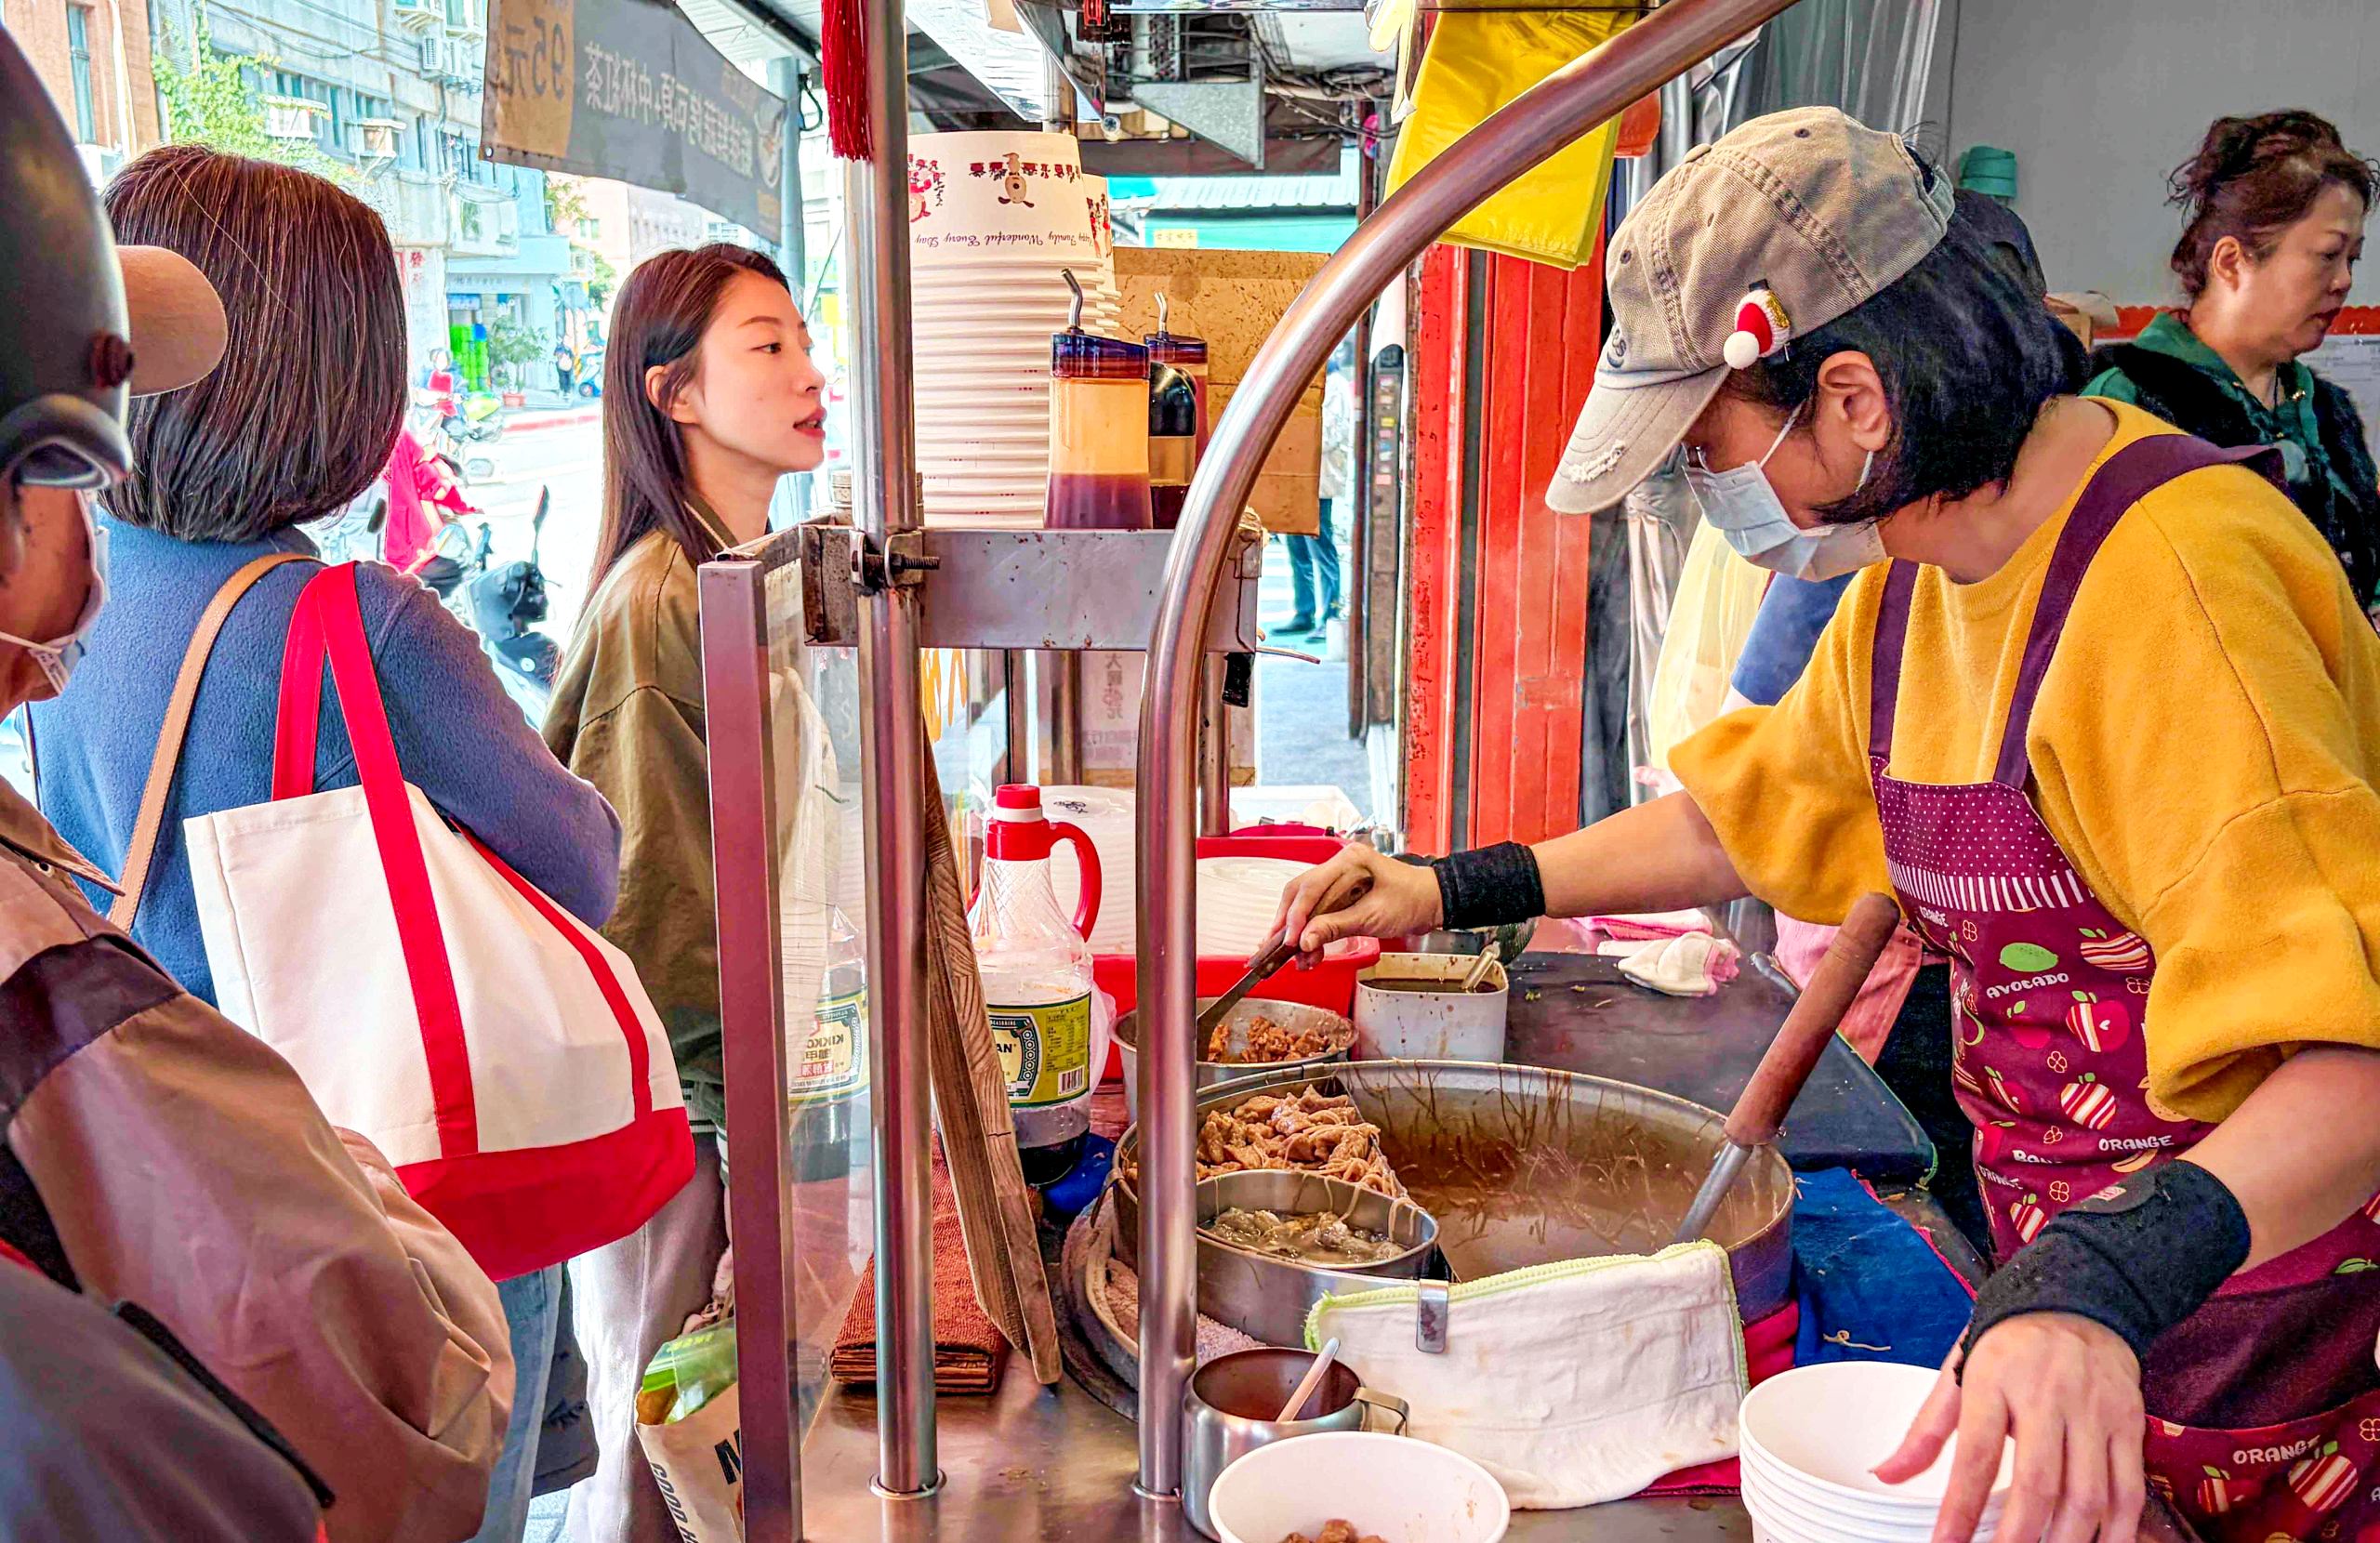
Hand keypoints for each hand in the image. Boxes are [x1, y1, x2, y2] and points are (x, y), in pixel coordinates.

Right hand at [1271, 846, 1442, 960]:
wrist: (1433, 902)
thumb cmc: (1412, 901)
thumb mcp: (1373, 918)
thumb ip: (1336, 927)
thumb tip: (1305, 941)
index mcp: (1349, 861)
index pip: (1310, 886)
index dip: (1296, 916)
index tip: (1289, 940)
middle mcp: (1340, 865)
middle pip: (1301, 892)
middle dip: (1288, 922)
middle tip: (1278, 947)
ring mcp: (1340, 878)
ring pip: (1307, 904)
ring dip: (1301, 931)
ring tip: (1299, 957)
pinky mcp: (1343, 894)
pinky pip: (1320, 910)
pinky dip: (1314, 932)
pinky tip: (1312, 951)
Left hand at [1873, 1314, 2145, 1542]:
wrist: (2079, 1296)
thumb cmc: (2009, 1342)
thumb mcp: (1959, 1372)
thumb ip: (1925, 1430)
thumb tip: (1887, 1474)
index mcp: (1994, 1379)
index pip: (1975, 1455)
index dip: (1961, 1508)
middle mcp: (2047, 1395)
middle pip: (2036, 1482)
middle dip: (2019, 1536)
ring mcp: (2094, 1410)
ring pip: (2087, 1492)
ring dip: (2068, 1539)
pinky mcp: (2130, 1421)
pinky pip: (2128, 1487)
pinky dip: (2118, 1528)